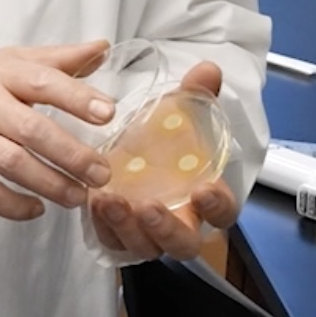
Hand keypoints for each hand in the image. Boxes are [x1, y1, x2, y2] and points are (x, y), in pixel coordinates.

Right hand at [0, 42, 117, 221]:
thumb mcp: (5, 64)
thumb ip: (56, 60)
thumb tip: (102, 49)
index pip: (42, 82)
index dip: (77, 97)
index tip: (107, 113)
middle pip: (33, 130)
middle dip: (73, 154)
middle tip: (101, 172)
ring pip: (14, 165)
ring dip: (52, 184)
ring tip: (79, 196)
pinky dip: (16, 206)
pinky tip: (37, 208)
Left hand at [91, 59, 237, 259]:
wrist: (132, 149)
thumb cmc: (165, 139)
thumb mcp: (179, 114)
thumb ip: (196, 95)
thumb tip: (207, 70)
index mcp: (204, 197)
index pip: (223, 213)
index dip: (217, 206)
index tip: (204, 189)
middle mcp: (179, 221)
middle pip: (182, 244)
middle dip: (166, 229)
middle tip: (149, 206)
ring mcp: (147, 232)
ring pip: (143, 246)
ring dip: (126, 227)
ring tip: (108, 199)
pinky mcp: (117, 234)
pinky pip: (111, 240)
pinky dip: (102, 226)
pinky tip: (92, 202)